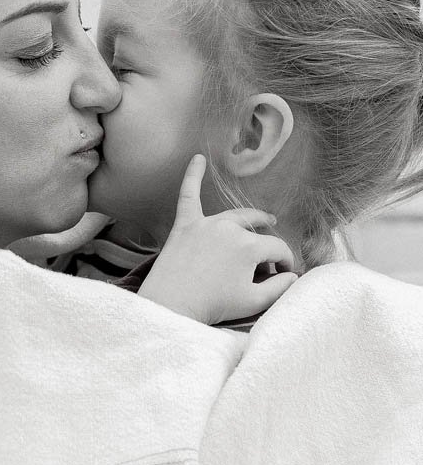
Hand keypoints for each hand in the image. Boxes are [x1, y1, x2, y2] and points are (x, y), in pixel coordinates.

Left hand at [138, 155, 297, 323]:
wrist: (170, 306)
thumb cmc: (213, 306)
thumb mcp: (254, 302)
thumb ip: (280, 288)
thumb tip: (294, 276)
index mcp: (249, 246)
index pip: (278, 249)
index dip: (286, 263)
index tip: (283, 275)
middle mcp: (229, 228)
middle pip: (258, 230)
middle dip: (269, 244)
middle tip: (272, 257)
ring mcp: (205, 224)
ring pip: (234, 215)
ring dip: (251, 219)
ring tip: (264, 219)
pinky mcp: (184, 225)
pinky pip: (188, 195)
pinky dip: (192, 176)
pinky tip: (197, 158)